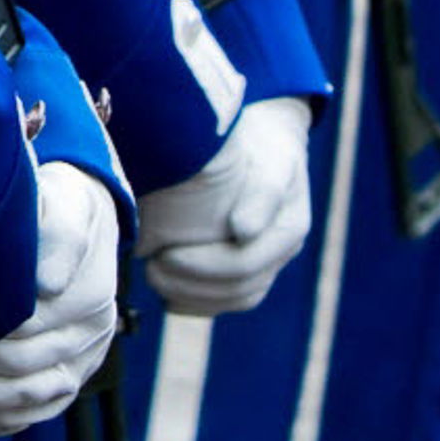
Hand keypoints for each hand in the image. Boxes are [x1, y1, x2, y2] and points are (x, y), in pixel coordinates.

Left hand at [0, 162, 119, 435]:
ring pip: (24, 401)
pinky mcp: (61, 387)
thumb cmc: (58, 212)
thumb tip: (47, 283)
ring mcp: (78, 366)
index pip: (25, 327)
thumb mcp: (65, 205)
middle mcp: (89, 338)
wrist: (79, 225)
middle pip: (19, 365)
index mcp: (90, 297)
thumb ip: (60, 233)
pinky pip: (25, 419)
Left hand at [130, 97, 311, 314]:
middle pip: (239, 288)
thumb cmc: (262, 144)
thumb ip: (263, 192)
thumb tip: (243, 231)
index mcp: (289, 229)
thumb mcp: (269, 158)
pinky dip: (197, 302)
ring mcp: (267, 262)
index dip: (202, 267)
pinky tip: (168, 295)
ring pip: (233, 299)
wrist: (266, 138)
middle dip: (191, 284)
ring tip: (153, 278)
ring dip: (191, 296)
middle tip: (150, 269)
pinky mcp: (248, 266)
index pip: (244, 264)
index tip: (163, 254)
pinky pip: (227, 299)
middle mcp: (281, 253)